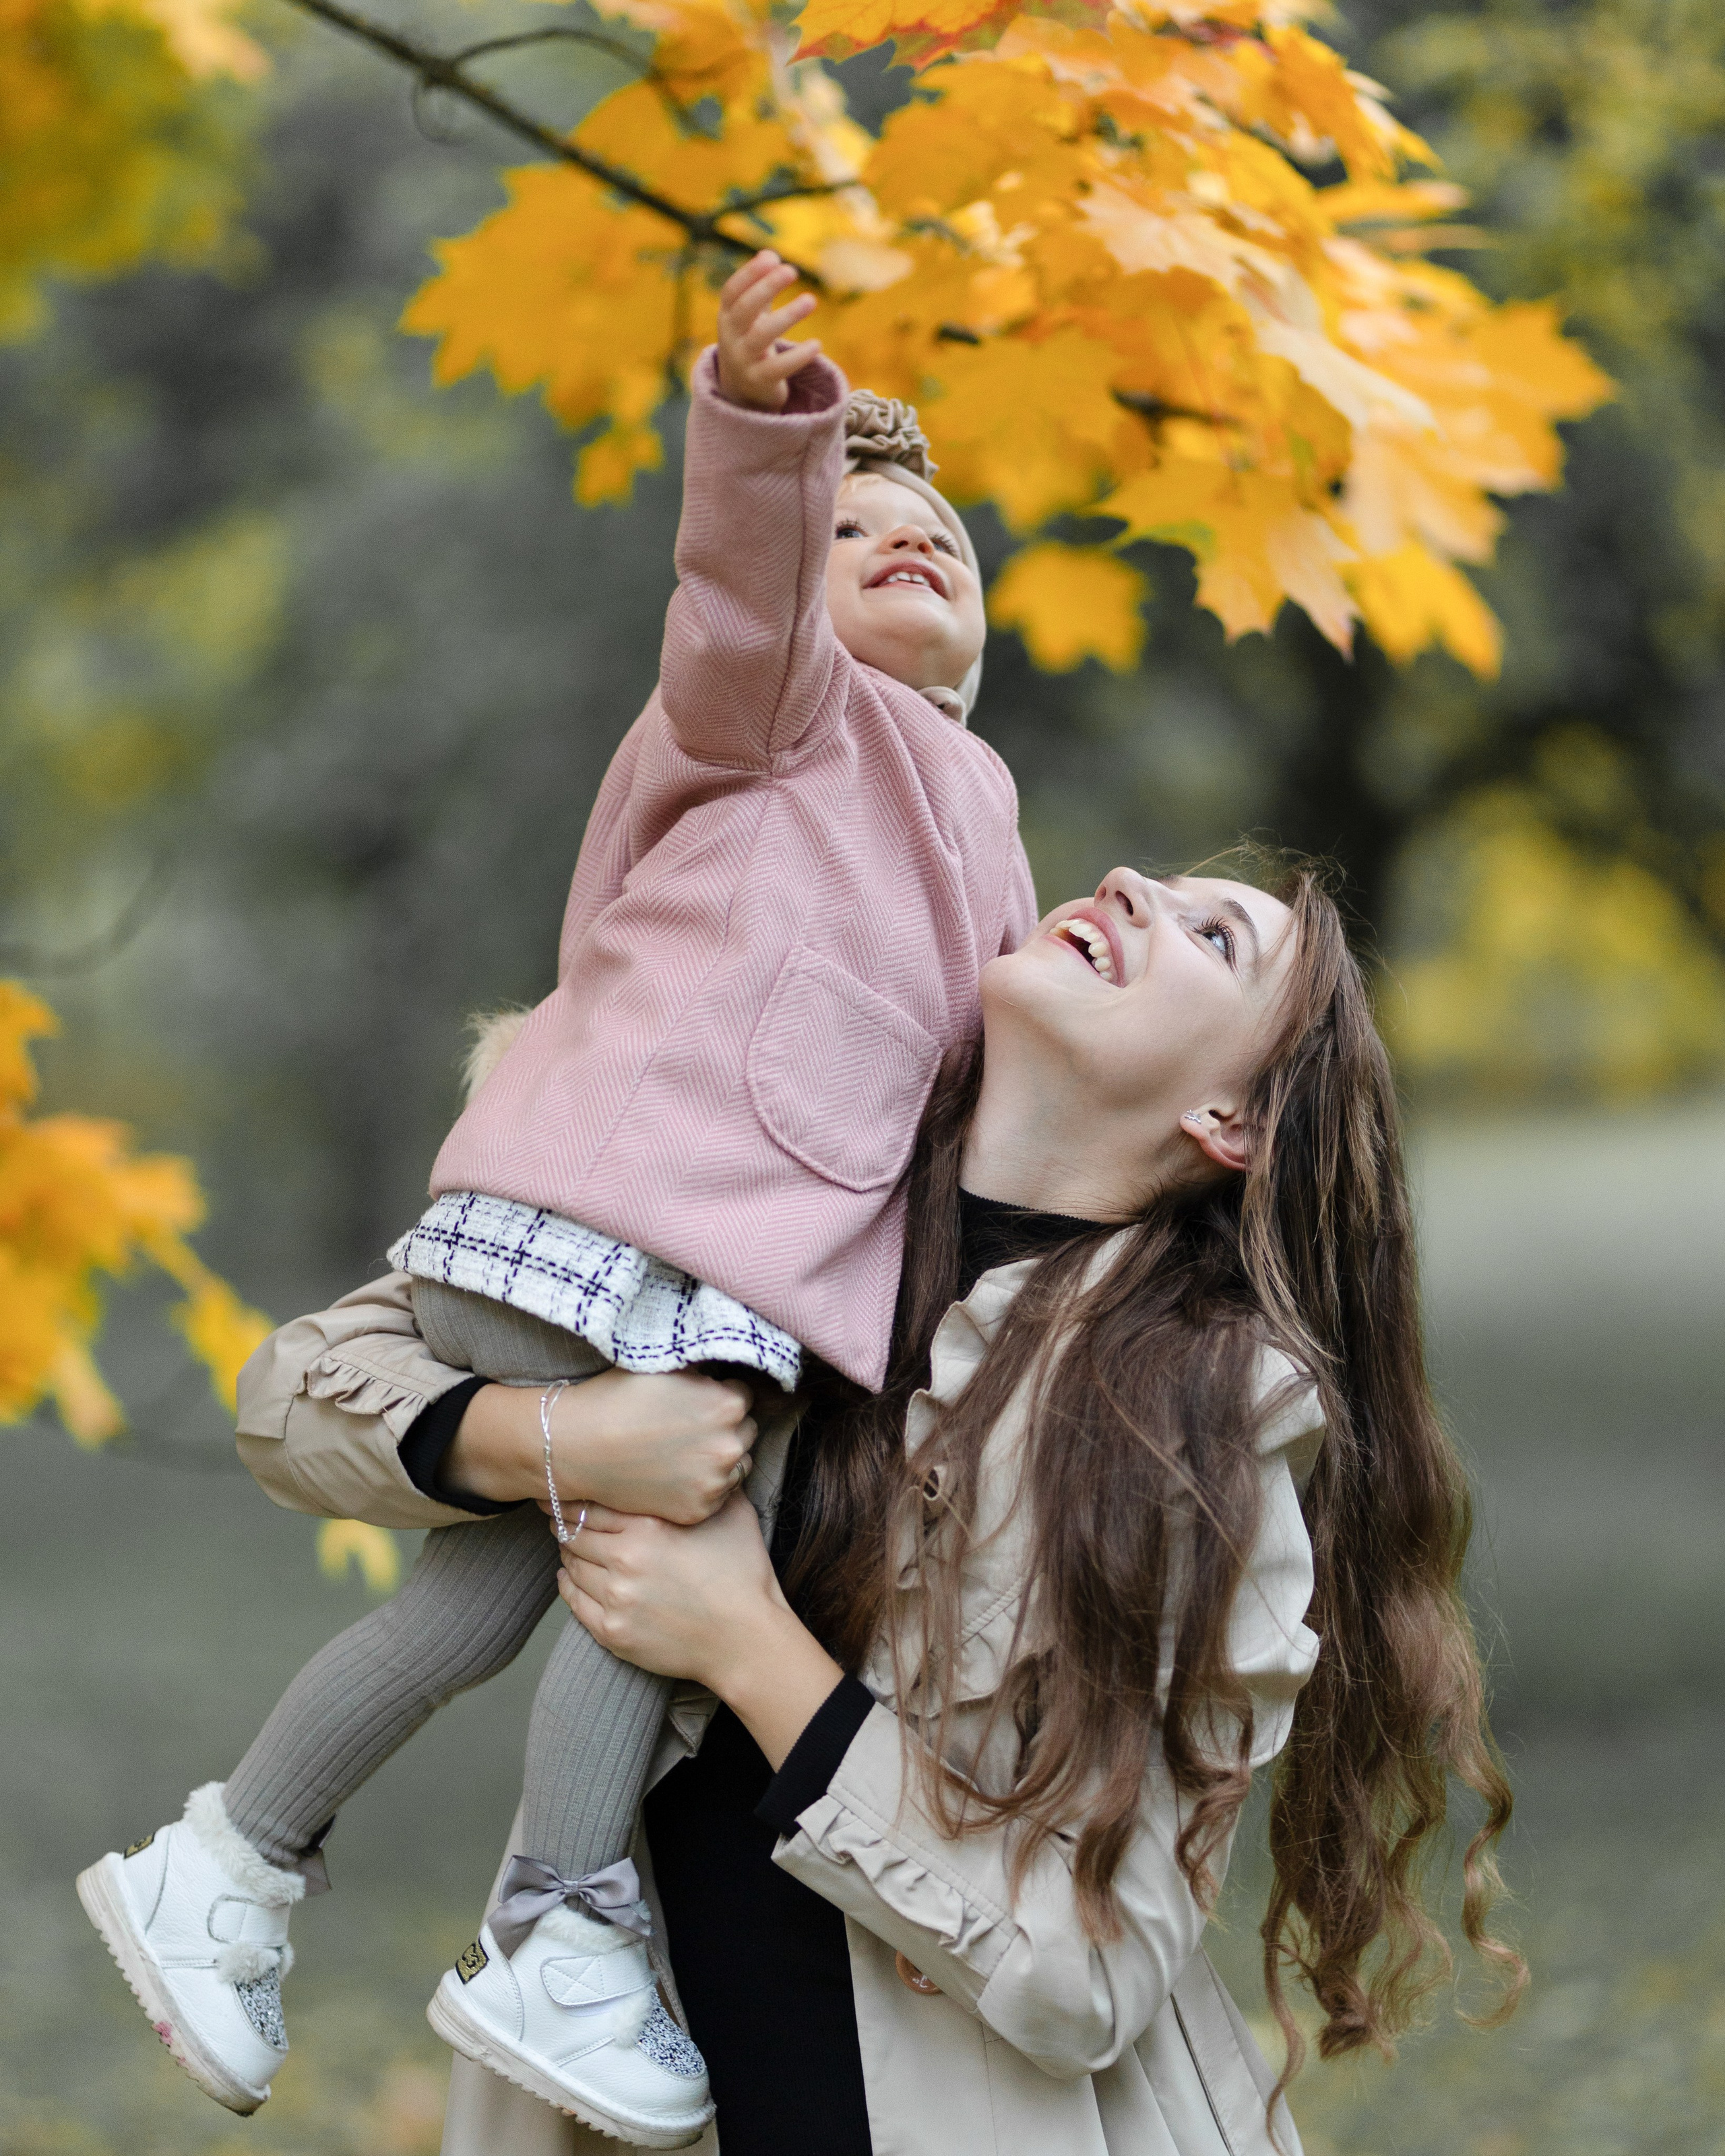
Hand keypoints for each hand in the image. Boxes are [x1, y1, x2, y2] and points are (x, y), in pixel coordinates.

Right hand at [445, 1368, 755, 1523]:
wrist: (577, 1446)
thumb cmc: (618, 1398)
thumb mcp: (668, 1367)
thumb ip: (704, 1370)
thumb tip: (723, 1368)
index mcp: (728, 1404)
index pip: (744, 1395)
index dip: (720, 1395)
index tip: (698, 1400)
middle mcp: (730, 1446)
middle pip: (746, 1432)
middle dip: (725, 1426)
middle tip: (689, 1426)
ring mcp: (715, 1483)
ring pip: (736, 1465)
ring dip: (719, 1458)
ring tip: (683, 1451)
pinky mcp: (697, 1510)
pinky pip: (716, 1495)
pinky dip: (702, 1486)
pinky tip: (675, 1474)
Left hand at [558, 1498, 843, 1767]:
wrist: (746, 1639)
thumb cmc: (744, 1574)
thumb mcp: (734, 1514)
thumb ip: (707, 1486)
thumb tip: (699, 1461)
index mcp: (649, 1527)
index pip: (591, 1505)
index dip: (574, 1498)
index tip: (564, 1493)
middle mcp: (625, 1560)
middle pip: (574, 1534)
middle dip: (565, 1523)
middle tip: (560, 1517)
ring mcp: (615, 1598)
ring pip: (571, 1566)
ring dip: (569, 1554)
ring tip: (572, 1547)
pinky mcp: (612, 1632)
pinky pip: (573, 1602)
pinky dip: (568, 1586)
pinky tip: (572, 1578)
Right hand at [716, 250, 818, 410]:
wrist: (743, 392)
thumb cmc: (751, 343)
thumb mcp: (750, 317)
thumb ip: (759, 288)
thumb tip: (770, 253)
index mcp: (727, 318)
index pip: (732, 291)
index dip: (750, 273)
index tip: (773, 258)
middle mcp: (730, 338)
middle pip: (744, 309)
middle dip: (767, 287)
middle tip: (792, 270)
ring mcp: (742, 361)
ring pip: (762, 336)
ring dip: (787, 316)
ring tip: (811, 299)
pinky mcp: (759, 382)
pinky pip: (779, 368)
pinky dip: (799, 356)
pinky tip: (817, 344)